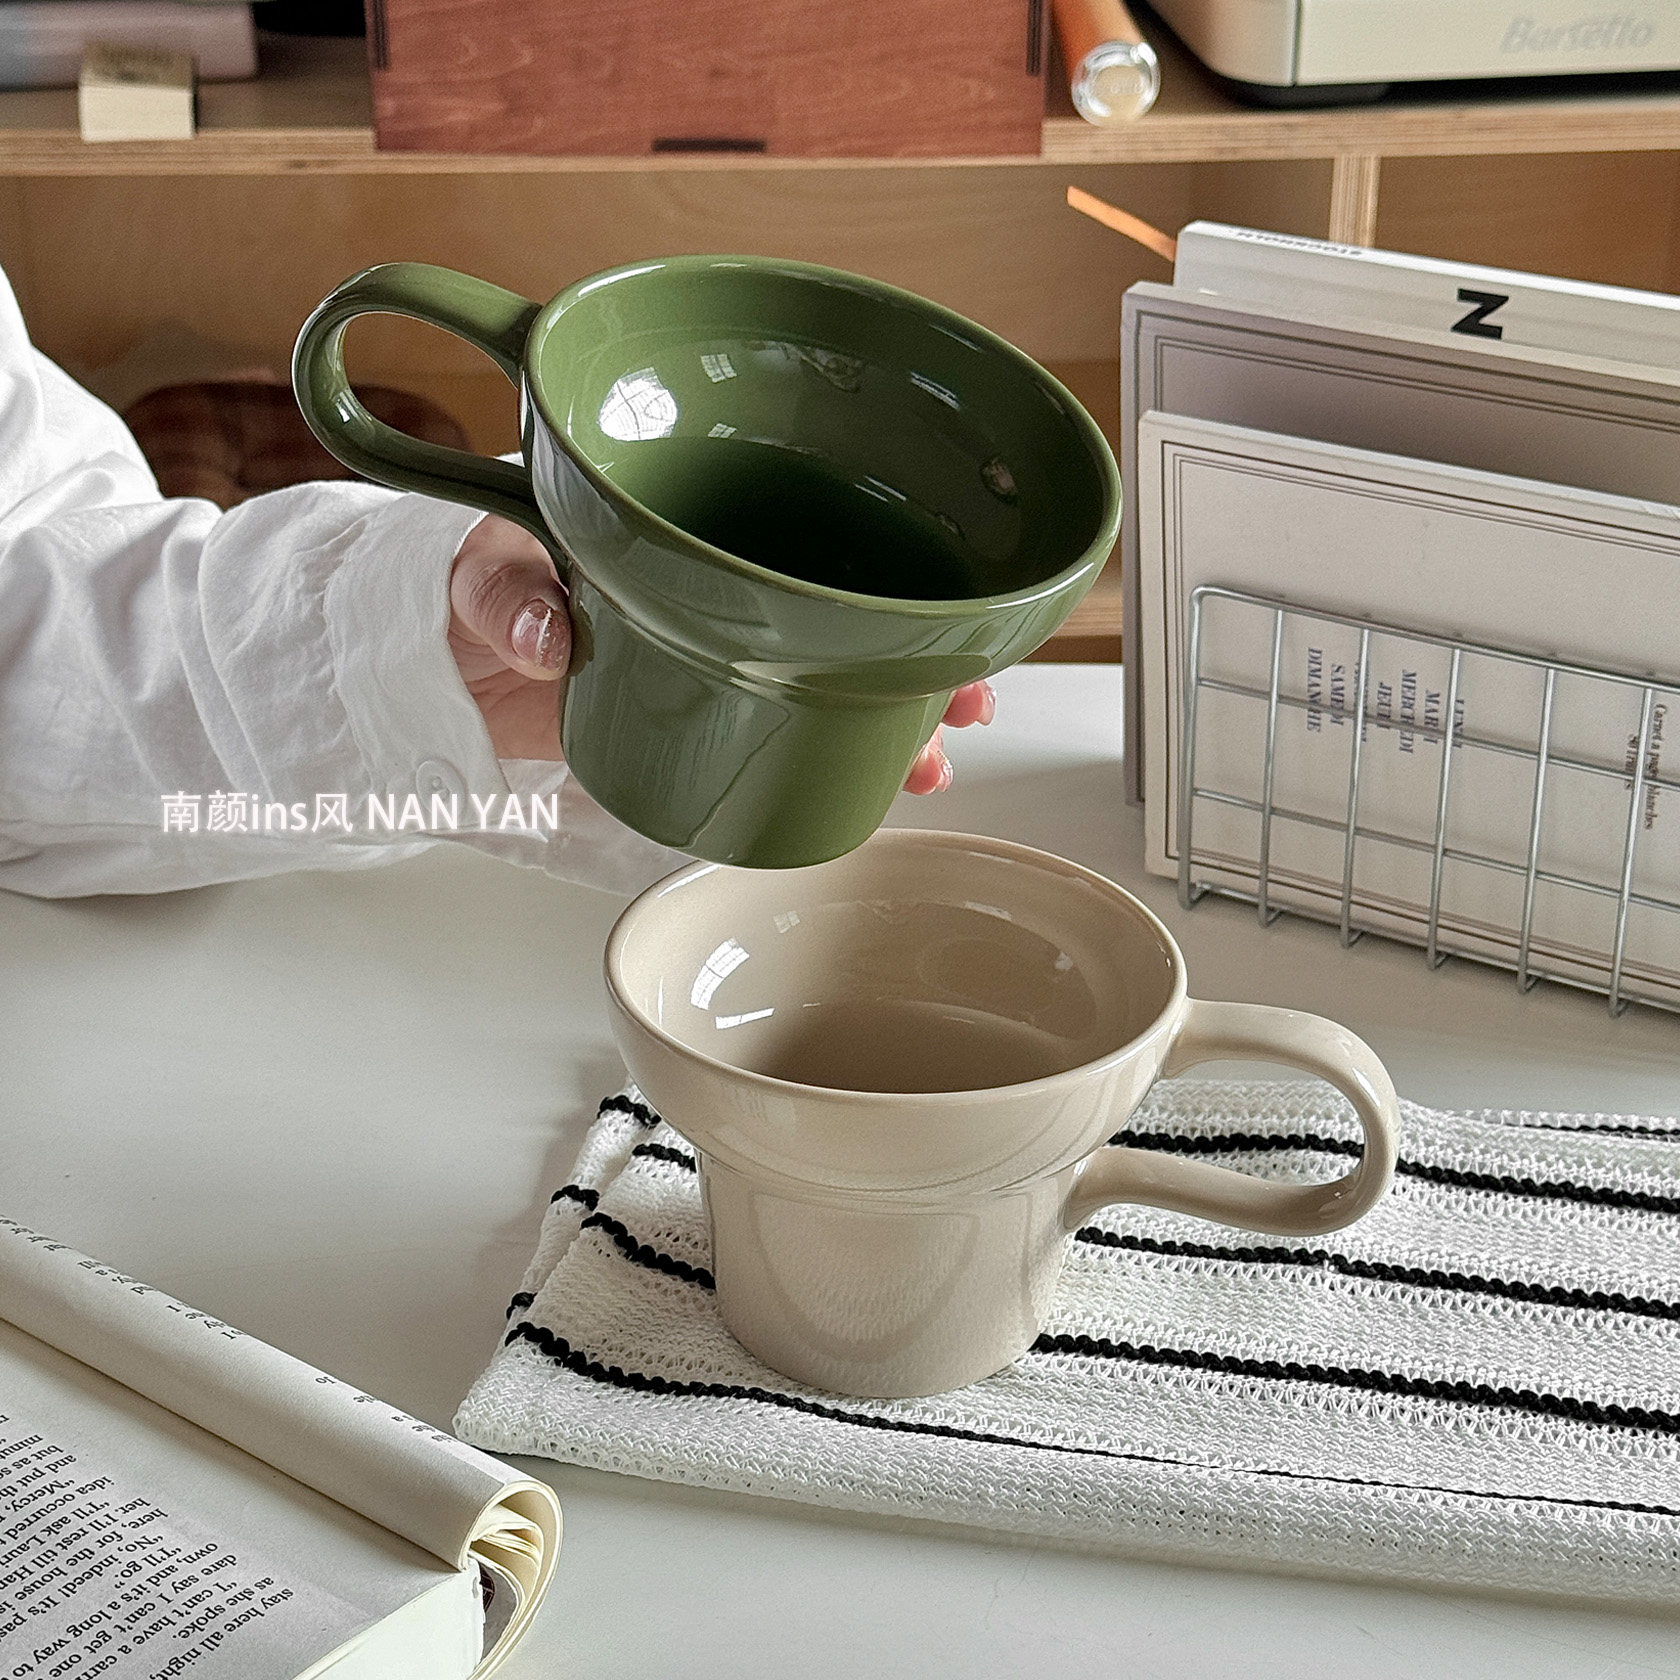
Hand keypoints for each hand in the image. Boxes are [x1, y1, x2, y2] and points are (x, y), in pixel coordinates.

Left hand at [449, 515, 996, 782]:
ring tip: (933, 754)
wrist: (425, 658)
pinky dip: (823, 758)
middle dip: (917, 650)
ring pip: (826, 676)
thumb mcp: (475, 562)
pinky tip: (868, 779)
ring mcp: (712, 651)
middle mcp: (715, 579)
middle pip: (844, 605)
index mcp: (679, 514)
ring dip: (888, 714)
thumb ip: (503, 591)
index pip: (805, 511)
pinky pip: (776, 733)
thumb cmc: (459, 580)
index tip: (940, 581)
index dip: (884, 550)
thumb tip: (550, 634)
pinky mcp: (692, 715)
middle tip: (968, 692)